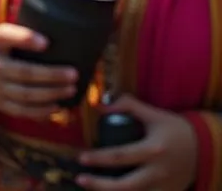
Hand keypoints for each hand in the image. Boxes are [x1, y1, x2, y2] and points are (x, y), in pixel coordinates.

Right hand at [0, 23, 77, 118]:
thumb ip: (20, 35)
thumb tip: (51, 41)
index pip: (7, 36)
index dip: (26, 39)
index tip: (47, 42)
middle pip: (25, 72)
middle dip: (52, 75)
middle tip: (73, 74)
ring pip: (27, 95)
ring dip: (52, 94)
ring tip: (70, 90)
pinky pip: (23, 110)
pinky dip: (42, 111)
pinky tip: (57, 107)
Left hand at [77, 96, 197, 190]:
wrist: (205, 148)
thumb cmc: (175, 128)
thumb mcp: (152, 113)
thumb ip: (127, 105)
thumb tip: (99, 105)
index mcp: (153, 150)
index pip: (120, 156)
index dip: (99, 158)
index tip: (81, 158)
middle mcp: (158, 172)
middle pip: (126, 185)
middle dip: (101, 185)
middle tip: (81, 179)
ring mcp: (164, 187)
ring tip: (92, 188)